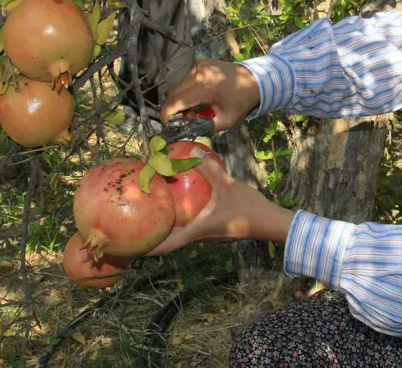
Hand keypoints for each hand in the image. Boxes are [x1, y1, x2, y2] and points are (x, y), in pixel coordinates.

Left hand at [143, 147, 295, 255]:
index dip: (148, 248)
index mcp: (197, 231)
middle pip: (170, 242)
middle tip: (136, 228)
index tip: (130, 248)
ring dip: (166, 230)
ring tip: (152, 216)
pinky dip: (180, 222)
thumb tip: (192, 152)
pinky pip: (191, 228)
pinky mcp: (215, 229)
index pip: (167, 245)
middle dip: (153, 238)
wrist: (271, 223)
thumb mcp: (227, 185)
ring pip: (180, 236)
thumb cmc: (248, 209)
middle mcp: (199, 236)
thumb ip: (209, 168)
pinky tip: (179, 208)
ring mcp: (207, 234)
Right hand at [160, 58, 260, 132]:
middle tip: (184, 119)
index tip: (167, 125)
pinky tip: (200, 95)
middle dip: (174, 108)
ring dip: (181, 98)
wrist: (255, 80)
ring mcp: (199, 64)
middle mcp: (199, 72)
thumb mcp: (225, 120)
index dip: (167, 115)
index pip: (176, 101)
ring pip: (178, 86)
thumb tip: (185, 129)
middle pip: (173, 93)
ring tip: (194, 108)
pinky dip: (188, 88)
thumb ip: (203, 127)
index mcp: (206, 87)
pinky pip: (186, 78)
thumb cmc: (241, 102)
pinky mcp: (200, 61)